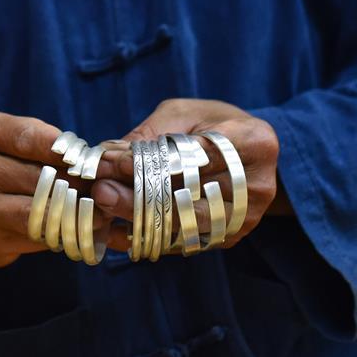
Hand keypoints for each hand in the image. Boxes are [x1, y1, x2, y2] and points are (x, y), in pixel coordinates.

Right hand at [0, 111, 90, 269]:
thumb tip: (97, 165)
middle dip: (80, 184)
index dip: (70, 152)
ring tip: (99, 211)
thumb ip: (45, 146)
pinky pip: (39, 235)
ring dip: (78, 211)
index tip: (92, 161)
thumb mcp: (10, 143)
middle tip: (106, 190)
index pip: (34, 138)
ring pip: (43, 209)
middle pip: (42, 176)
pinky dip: (64, 233)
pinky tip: (78, 229)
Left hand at [91, 99, 286, 251]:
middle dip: (138, 194)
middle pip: (189, 196)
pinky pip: (178, 242)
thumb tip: (107, 156)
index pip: (196, 155)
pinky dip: (143, 236)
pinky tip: (112, 230)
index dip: (152, 161)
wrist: (245, 152)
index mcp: (253, 142)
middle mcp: (255, 185)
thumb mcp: (181, 114)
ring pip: (181, 224)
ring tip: (103, 206)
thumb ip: (149, 134)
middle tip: (100, 189)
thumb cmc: (211, 125)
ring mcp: (244, 218)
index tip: (113, 161)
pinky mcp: (226, 238)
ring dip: (136, 217)